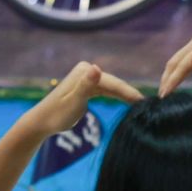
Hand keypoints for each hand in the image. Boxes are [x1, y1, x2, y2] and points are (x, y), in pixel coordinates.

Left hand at [15, 60, 142, 141]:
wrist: (41, 122)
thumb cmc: (57, 115)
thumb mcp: (74, 101)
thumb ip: (85, 85)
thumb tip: (96, 67)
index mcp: (85, 71)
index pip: (112, 83)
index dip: (129, 93)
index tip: (145, 102)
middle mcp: (86, 71)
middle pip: (114, 84)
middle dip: (130, 93)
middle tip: (150, 104)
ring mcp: (86, 78)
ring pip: (111, 87)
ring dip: (125, 95)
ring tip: (143, 104)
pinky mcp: (86, 86)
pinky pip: (106, 91)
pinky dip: (117, 96)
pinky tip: (129, 102)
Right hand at [156, 31, 191, 98]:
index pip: (184, 63)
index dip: (173, 80)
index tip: (164, 96)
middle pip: (177, 60)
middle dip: (167, 78)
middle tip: (159, 98)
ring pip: (178, 60)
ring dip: (170, 76)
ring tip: (163, 93)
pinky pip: (184, 61)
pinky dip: (178, 73)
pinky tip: (172, 84)